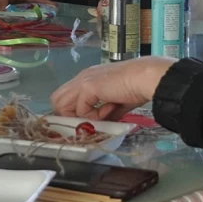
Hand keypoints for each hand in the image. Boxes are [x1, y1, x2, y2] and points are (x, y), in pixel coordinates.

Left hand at [50, 56, 173, 120]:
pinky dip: (93, 116)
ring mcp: (83, 81)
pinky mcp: (87, 87)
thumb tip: (104, 124)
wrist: (145, 78)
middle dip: (69, 116)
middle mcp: (82, 77)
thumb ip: (106, 112)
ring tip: (97, 118)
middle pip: (57, 99)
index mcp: (88, 78)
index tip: (88, 122)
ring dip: (78, 117)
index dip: (73, 112)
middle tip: (87, 122)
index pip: (66, 97)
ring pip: (61, 104)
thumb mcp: (117, 103)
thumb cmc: (136, 87)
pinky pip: (80, 110)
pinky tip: (108, 111)